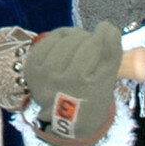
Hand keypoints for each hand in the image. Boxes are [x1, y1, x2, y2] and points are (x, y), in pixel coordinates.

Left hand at [23, 22, 123, 145]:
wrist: (64, 118)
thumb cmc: (91, 97)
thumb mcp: (108, 83)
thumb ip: (111, 54)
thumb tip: (106, 27)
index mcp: (91, 88)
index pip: (102, 50)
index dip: (107, 34)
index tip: (106, 28)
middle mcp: (67, 82)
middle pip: (85, 42)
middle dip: (91, 39)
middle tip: (92, 44)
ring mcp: (47, 76)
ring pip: (67, 39)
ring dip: (76, 37)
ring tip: (79, 44)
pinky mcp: (32, 70)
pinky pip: (49, 40)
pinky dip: (59, 37)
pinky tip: (65, 43)